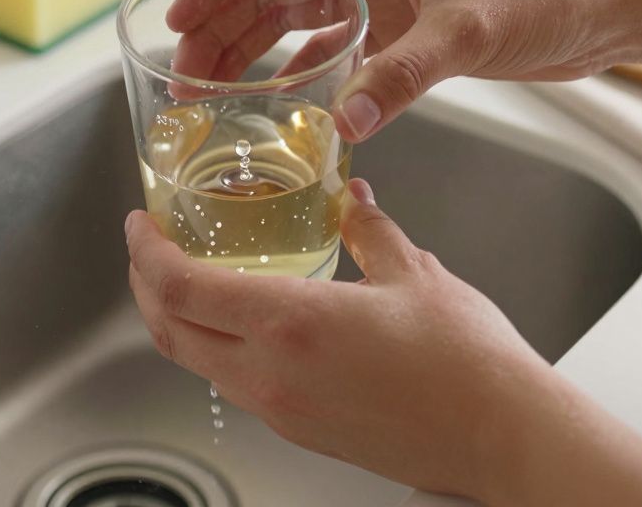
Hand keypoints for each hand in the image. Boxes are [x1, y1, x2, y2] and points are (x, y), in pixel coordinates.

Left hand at [124, 178, 551, 499]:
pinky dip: (217, 347)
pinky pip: (235, 384)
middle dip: (145, 283)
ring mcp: (280, 410)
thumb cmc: (468, 365)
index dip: (145, 252)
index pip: (179, 288)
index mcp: (291, 323)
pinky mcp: (298, 431)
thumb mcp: (415, 273)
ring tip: (192, 277)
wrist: (501, 439)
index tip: (140, 224)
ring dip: (178, 317)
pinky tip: (245, 321)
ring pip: (197, 361)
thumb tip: (351, 202)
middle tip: (150, 247)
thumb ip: (369, 229)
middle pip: (168, 329)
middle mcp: (271, 374)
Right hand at [167, 0, 623, 141]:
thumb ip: (404, 75)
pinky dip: (300, 68)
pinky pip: (333, 45)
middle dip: (221, 26)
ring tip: (213, 89)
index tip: (179, 20)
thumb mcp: (469, 31)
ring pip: (294, 17)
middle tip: (185, 74)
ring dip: (252, 49)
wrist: (605, 7)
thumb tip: (344, 120)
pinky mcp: (404, 26)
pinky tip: (280, 97)